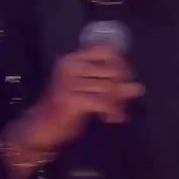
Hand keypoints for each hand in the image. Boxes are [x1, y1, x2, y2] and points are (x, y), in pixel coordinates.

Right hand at [2, 46, 143, 174]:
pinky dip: (110, 111)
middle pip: (111, 71)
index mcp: (72, 59)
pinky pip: (102, 102)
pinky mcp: (70, 99)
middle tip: (121, 104)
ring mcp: (68, 82)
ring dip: (116, 103)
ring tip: (115, 113)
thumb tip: (138, 88)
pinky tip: (109, 118)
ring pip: (108, 88)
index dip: (121, 64)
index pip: (105, 51)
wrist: (40, 127)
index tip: (125, 80)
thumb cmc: (64, 108)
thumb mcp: (89, 93)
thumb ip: (111, 88)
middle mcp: (69, 66)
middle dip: (121, 89)